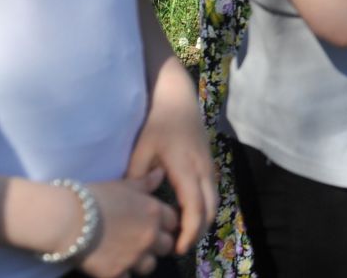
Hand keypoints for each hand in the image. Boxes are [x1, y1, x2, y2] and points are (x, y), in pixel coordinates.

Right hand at [75, 172, 178, 277]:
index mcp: (154, 212)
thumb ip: (145, 183)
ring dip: (141, 262)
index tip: (155, 225)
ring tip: (126, 255)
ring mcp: (134, 256)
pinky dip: (121, 273)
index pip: (173, 221)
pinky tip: (111, 265)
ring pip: (150, 266)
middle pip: (166, 246)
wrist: (68, 219)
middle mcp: (149, 236)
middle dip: (156, 244)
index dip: (164, 223)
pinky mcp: (117, 272)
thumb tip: (161, 173)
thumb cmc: (95, 197)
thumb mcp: (123, 185)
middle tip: (140, 241)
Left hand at [125, 60, 217, 255]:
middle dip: (198, 231)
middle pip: (210, 209)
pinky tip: (188, 215)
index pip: (194, 208)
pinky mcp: (209, 163)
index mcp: (186, 168)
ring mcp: (209, 165)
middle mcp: (203, 169)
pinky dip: (204, 207)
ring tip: (184, 235)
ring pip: (214, 201)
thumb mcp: (141, 150)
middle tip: (179, 247)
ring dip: (203, 220)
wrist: (178, 98)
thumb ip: (137, 178)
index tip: (178, 248)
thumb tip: (132, 205)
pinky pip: (212, 192)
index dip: (189, 232)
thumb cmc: (157, 123)